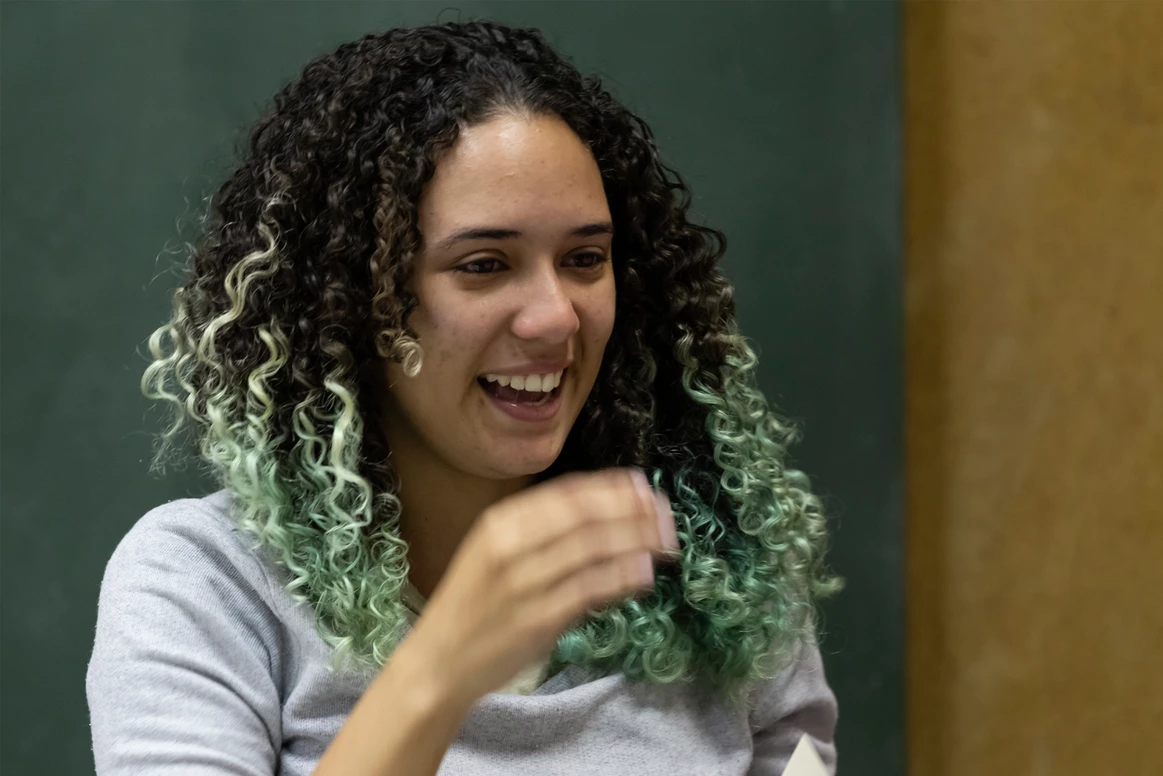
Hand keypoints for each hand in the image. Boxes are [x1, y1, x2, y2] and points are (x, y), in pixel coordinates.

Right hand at [404, 468, 679, 705]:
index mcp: (500, 522)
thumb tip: (607, 511)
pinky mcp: (536, 619)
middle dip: (631, 511)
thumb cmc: (475, 605)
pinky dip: (621, 576)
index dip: (611, 488)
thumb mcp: (496, 553)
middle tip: (666, 514)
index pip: (566, 494)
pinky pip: (589, 589)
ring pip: (591, 548)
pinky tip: (644, 571)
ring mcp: (523, 582)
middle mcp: (509, 545)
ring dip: (635, 540)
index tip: (644, 487)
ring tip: (665, 541)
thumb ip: (542, 532)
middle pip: (584, 516)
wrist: (439, 662)